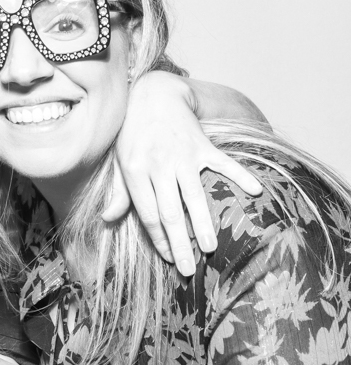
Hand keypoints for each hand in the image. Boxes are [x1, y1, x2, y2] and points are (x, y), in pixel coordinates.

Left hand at [104, 71, 262, 275]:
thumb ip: (119, 192)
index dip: (158, 239)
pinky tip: (256, 191)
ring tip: (211, 247)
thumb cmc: (133, 133)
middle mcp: (158, 165)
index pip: (148, 214)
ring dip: (204, 224)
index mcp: (135, 171)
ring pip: (195, 196)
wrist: (153, 95)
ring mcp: (182, 155)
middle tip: (188, 269)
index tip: (169, 259)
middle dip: (179, 243)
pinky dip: (240, 175)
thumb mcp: (120, 161)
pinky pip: (224, 163)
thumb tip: (107, 219)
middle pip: (171, 212)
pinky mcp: (202, 144)